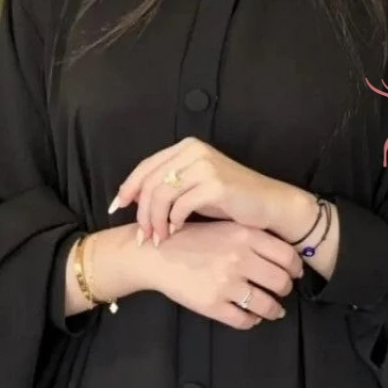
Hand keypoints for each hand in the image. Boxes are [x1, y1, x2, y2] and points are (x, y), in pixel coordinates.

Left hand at [109, 137, 298, 244]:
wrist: (271, 206)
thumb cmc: (233, 201)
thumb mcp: (196, 188)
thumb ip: (170, 188)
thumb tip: (135, 202)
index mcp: (186, 148)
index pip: (145, 167)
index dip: (127, 189)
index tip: (116, 210)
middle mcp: (194, 151)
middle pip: (149, 182)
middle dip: (141, 212)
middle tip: (142, 235)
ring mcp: (205, 166)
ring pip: (161, 194)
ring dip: (155, 220)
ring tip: (158, 238)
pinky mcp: (215, 184)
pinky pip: (180, 204)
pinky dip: (173, 221)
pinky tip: (175, 232)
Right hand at [146, 220, 302, 328]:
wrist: (156, 254)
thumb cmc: (192, 239)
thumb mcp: (225, 227)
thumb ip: (253, 238)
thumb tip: (285, 258)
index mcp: (245, 236)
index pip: (287, 256)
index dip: (296, 268)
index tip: (294, 274)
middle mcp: (239, 259)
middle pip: (281, 282)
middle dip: (285, 290)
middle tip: (281, 292)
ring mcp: (226, 284)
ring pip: (267, 306)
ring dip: (274, 310)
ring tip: (272, 310)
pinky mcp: (213, 305)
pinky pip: (244, 320)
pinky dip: (251, 321)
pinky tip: (250, 316)